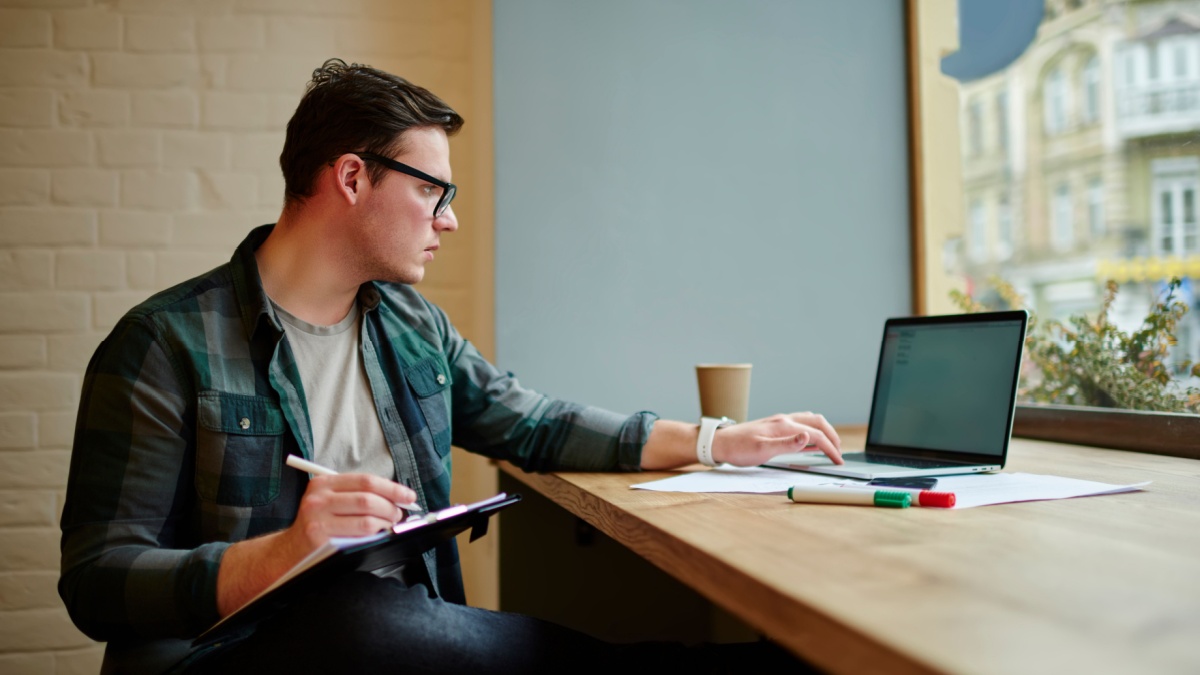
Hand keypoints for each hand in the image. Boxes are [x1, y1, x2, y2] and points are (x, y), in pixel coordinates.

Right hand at [284, 473, 418, 554]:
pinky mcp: (320, 540)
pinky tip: (377, 536)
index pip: (366, 481)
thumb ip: (358, 494)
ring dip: (385, 524)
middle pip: (368, 499)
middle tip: (398, 514)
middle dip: (391, 507)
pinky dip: (374, 536)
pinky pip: (358, 537)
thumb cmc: (319, 524)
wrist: (290, 550)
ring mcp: (318, 520)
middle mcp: (318, 499)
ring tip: (388, 526)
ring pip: (366, 519)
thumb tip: (398, 496)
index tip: (409, 496)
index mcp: (323, 483)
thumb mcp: (331, 501)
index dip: (392, 488)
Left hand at [710, 412, 842, 465]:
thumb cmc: (738, 448)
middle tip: (839, 453)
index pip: (816, 435)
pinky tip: (811, 441)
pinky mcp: (775, 426)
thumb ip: (787, 444)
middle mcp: (784, 420)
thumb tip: (808, 437)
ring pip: (810, 420)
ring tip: (831, 446)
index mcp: (784, 425)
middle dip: (833, 436)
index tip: (838, 461)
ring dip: (824, 431)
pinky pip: (801, 424)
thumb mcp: (762, 450)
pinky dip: (812, 431)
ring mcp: (780, 421)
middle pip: (818, 422)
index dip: (831, 448)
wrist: (720, 442)